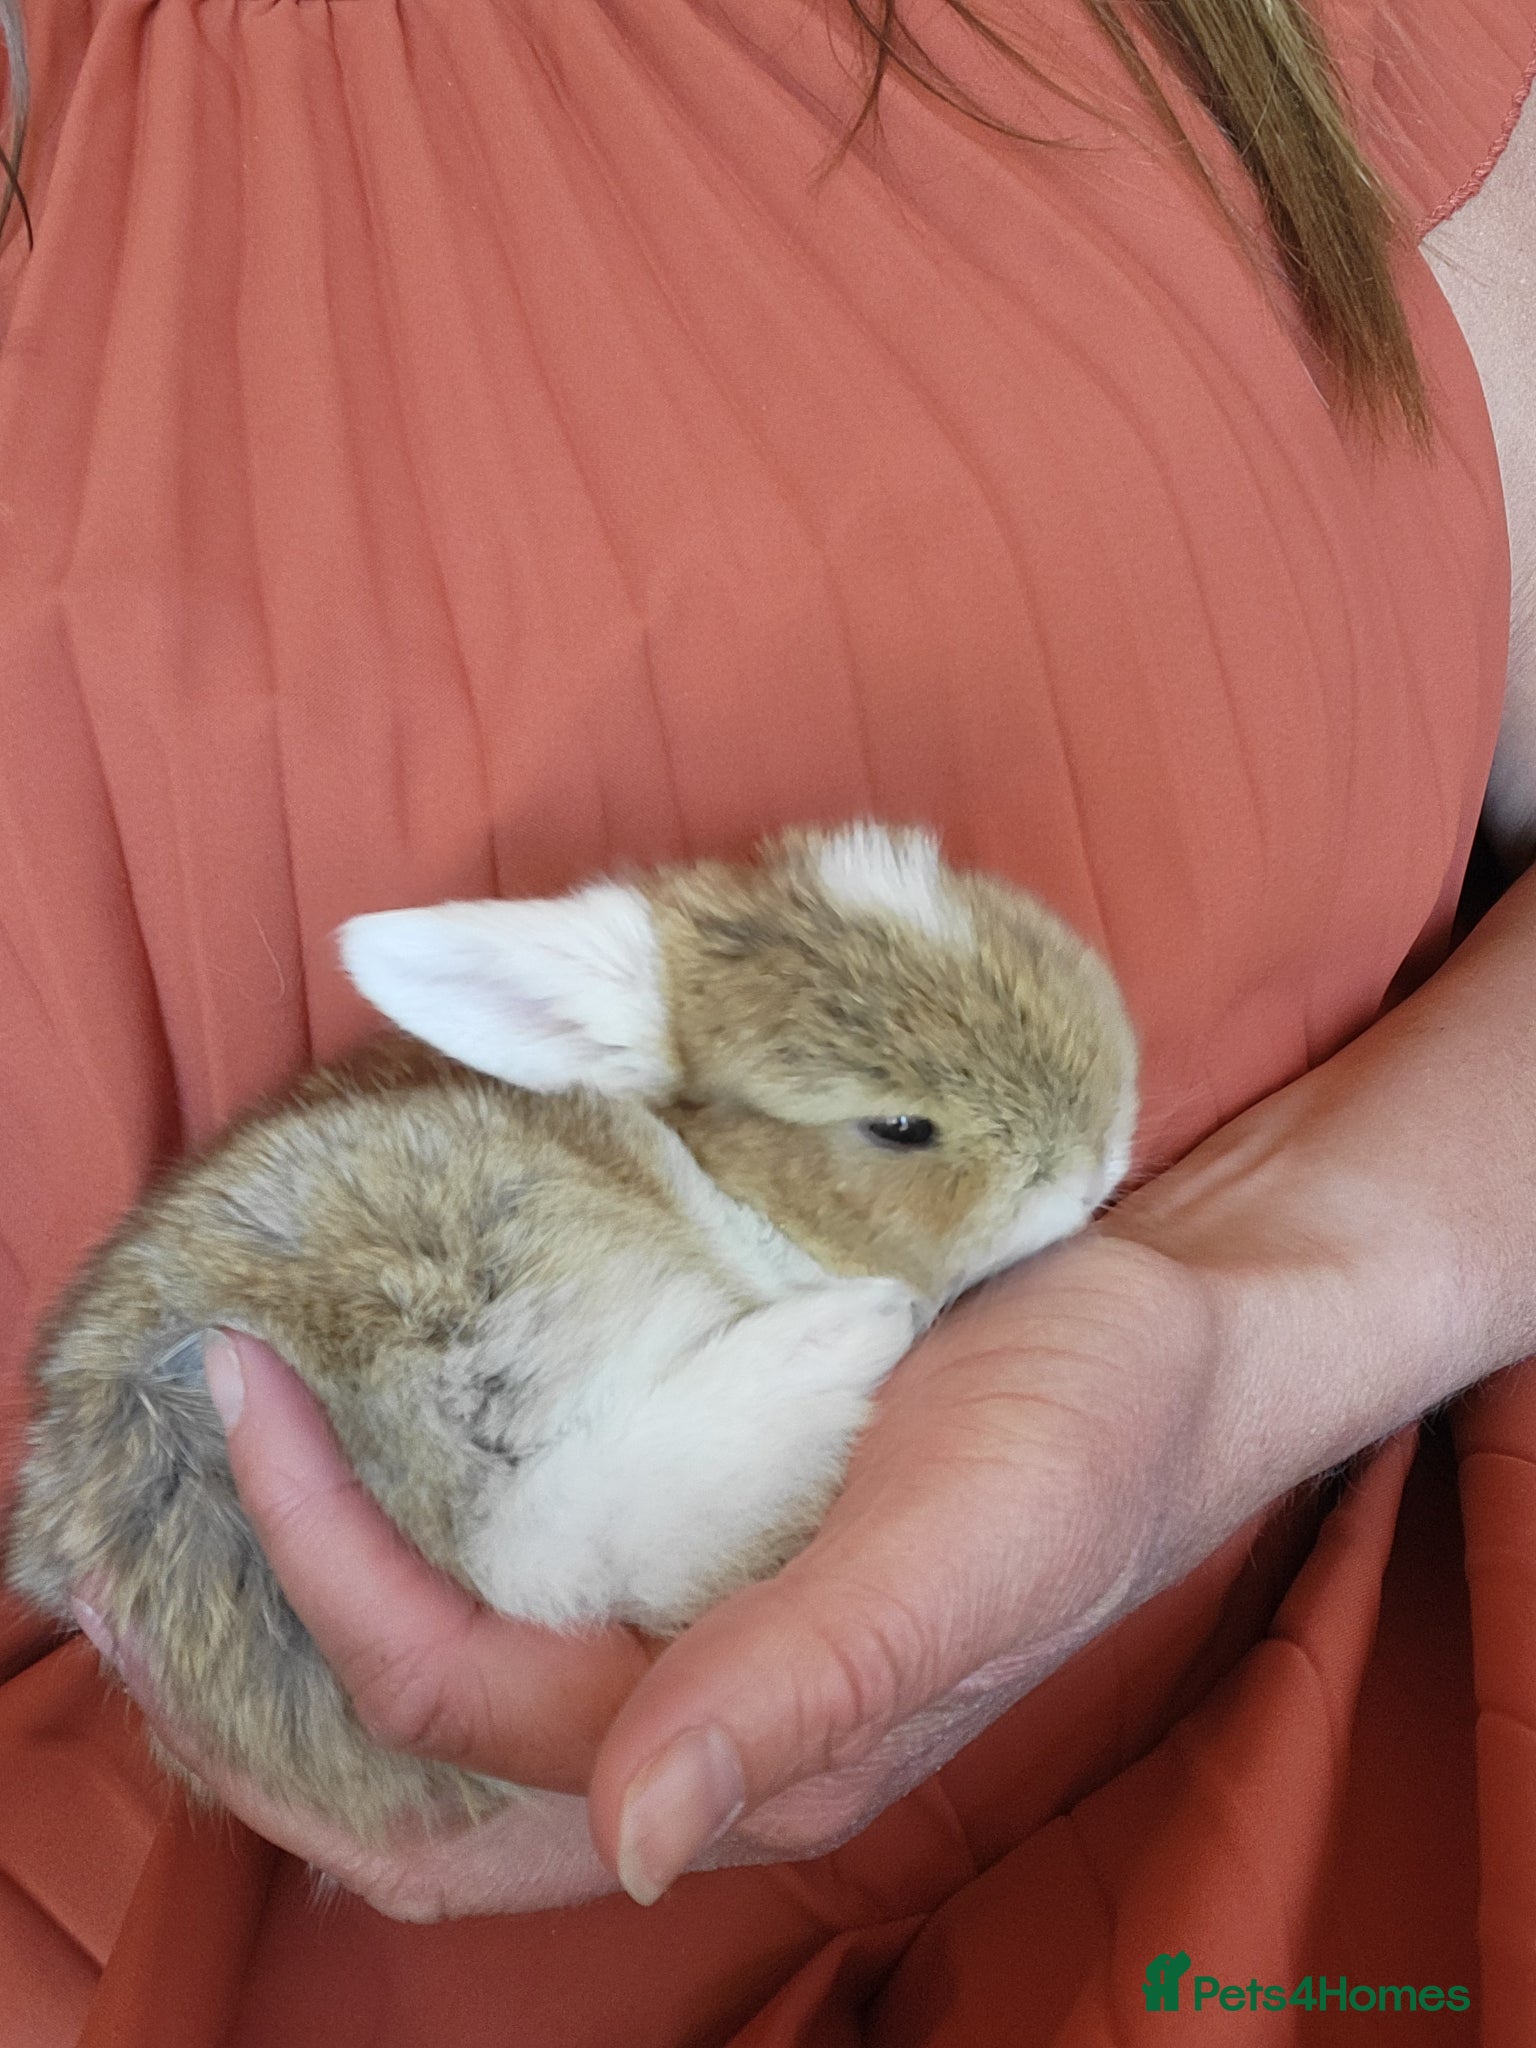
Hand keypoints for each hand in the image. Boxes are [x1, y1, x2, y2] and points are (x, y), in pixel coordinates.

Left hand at [82, 1229, 1237, 1918]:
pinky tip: (373, 1451)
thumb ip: (815, 1681)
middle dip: (247, 1664)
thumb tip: (631, 1838)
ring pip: (445, 1696)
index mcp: (747, 1748)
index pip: (449, 1699)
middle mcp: (693, 1719)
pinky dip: (409, 1545)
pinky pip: (512, 1594)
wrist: (1169, 1339)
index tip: (240, 1388)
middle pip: (407, 1769)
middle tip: (142, 1504)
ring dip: (314, 1611)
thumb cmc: (1085, 1431)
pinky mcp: (703, 1552)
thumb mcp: (974, 1538)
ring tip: (221, 1480)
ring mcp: (691, 1641)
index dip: (316, 1570)